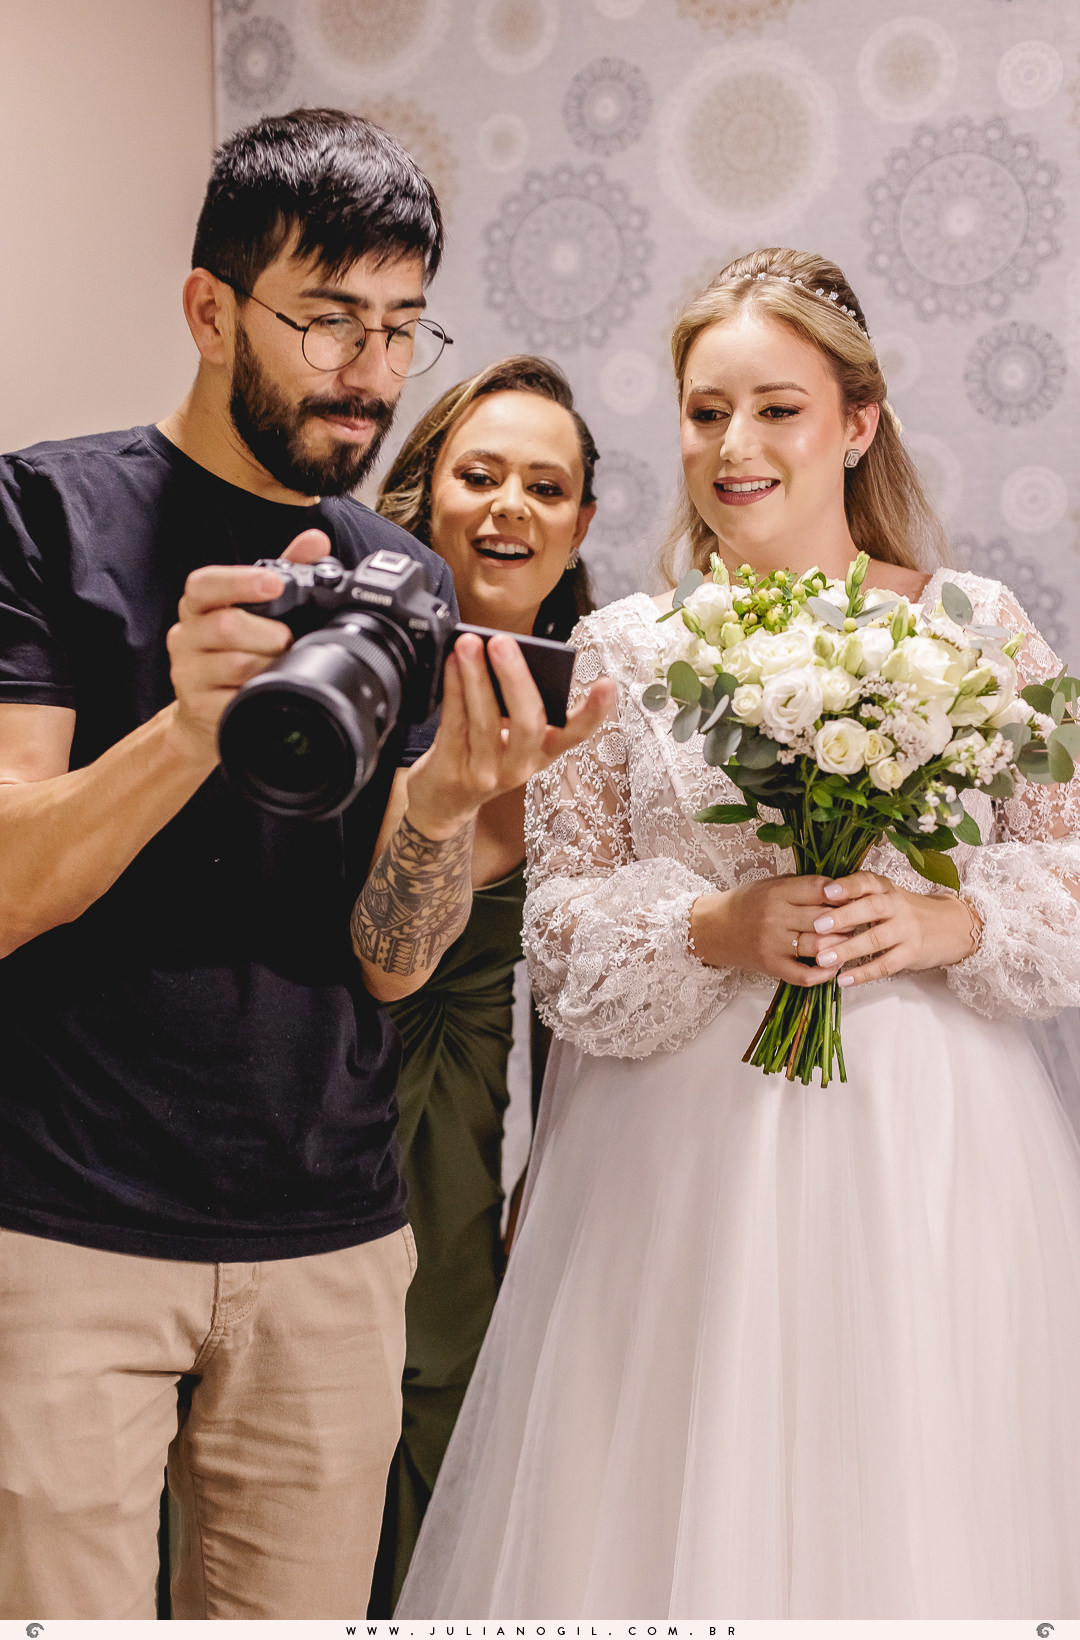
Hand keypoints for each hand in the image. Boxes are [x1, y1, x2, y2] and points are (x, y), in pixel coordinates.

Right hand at [165, 527, 330, 762]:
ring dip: (270, 664)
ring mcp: (187, 672)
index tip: (274, 584)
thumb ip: (286, 570)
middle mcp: (185, 635)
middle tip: (288, 640)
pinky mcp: (197, 707)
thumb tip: (315, 540)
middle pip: (228, 626)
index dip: (240, 581)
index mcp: (198, 605)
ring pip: (237, 663)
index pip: (205, 584)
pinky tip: (267, 690)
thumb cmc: (237, 650)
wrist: (207, 711)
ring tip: (281, 665)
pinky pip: (236, 699)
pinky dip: (259, 694)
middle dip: (270, 634)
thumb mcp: (258, 609)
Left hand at [405, 631, 615, 839]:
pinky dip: (453, 689)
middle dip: (516, 679)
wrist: (445, 800)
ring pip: (485, 721)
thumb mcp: (510, 735)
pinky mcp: (453, 771)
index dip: (594, 712)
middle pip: (528, 724)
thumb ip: (515, 702)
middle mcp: (521, 767)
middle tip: (502, 642)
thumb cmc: (482, 752)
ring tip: (468, 643)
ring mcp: (487, 773)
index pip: (576, 734)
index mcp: (544, 752)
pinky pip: (455, 724)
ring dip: (476, 677)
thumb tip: (505, 653)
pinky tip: (451, 664)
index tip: (608, 685)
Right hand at [689, 874, 845, 987]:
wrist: (712, 928)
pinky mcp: (772, 967)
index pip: (820, 889)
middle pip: (825, 919)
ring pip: (820, 946)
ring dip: (841, 945)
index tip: (853, 896)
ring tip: (849, 941)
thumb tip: (842, 890)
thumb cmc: (745, 903)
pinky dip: (825, 974)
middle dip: (848, 920)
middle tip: (858, 920)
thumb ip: (802, 886)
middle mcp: (776, 918)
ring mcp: (774, 945)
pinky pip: (805, 975)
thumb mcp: (771, 885)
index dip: (842, 892)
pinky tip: (834, 967)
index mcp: (777, 892)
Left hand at [798, 871, 980, 988]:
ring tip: (823, 959)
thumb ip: (858, 898)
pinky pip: (886, 964)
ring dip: (848, 949)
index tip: (825, 891)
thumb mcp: (887, 896)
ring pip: (876, 939)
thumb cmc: (906, 911)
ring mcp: (908, 930)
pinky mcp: (913, 953)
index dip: (847, 886)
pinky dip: (864, 973)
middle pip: (871, 908)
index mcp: (887, 888)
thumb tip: (814, 903)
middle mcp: (898, 905)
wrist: (952, 926)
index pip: (867, 882)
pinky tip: (844, 979)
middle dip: (843, 916)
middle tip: (817, 926)